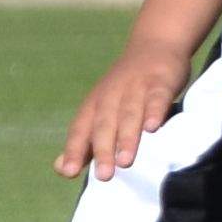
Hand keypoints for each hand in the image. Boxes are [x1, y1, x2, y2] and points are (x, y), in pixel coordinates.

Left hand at [57, 37, 195, 180]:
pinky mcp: (160, 82)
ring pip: (129, 114)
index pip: (80, 129)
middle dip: (102, 150)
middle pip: (104, 125)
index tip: (68, 172)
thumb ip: (85, 142)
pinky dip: (155, 111)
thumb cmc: (124, 88)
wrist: (154, 45)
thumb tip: (61, 169)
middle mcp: (111, 96)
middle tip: (103, 176)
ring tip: (125, 161)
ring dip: (127, 137)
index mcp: (94, 105)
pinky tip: (153, 128)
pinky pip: (157, 98)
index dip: (74, 150)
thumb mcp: (101, 111)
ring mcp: (135, 87)